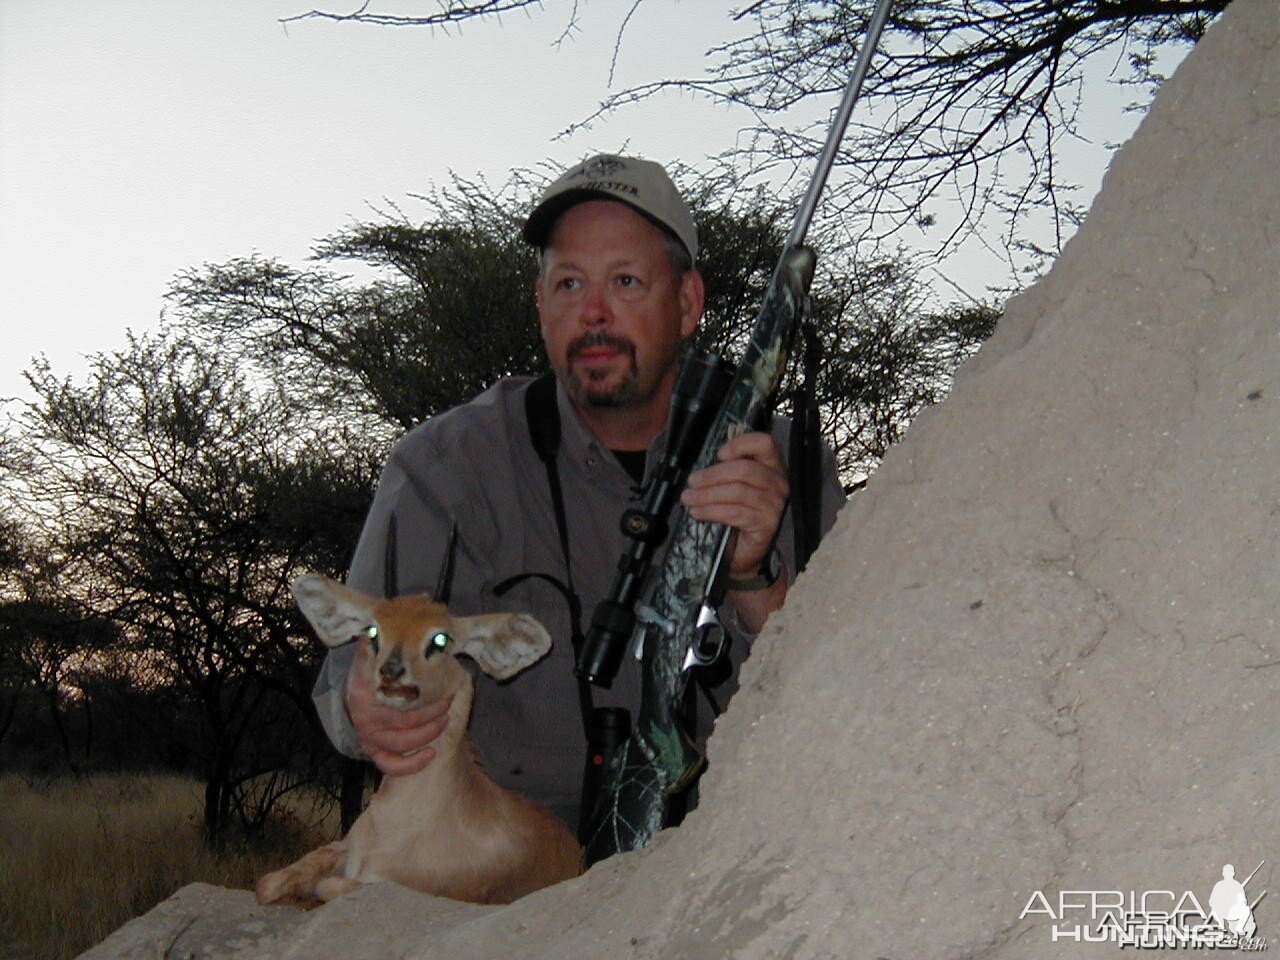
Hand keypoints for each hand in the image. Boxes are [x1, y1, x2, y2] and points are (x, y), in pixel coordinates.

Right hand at [345, 638, 451, 775]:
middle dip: (431, 715)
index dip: (425, 701)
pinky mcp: (373, 751)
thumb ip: (376, 645)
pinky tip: (429, 755)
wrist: (359, 690)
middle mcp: (364, 718)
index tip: (446, 692)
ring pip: (401, 744)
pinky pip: (389, 765)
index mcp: (363, 693)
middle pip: (403, 723)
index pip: (396, 700)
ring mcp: (368, 737)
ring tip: (444, 722)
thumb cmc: (372, 672)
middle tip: (448, 704)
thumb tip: (379, 631)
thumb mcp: (371, 655)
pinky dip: (410, 765)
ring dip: (427, 734)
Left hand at [681, 431, 788, 577]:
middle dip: (713, 475)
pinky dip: (712, 511)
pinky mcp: (766, 524)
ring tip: (689, 499)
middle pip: (745, 469)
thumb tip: (701, 469)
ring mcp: (775, 505)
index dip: (741, 444)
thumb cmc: (738, 513)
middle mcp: (778, 483)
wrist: (744, 550)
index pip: (765, 443)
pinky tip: (698, 512)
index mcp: (772, 467)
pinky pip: (735, 513)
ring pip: (738, 491)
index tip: (719, 454)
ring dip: (707, 495)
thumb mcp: (733, 487)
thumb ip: (726, 472)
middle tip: (692, 482)